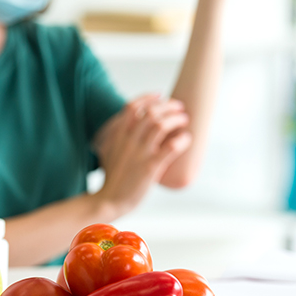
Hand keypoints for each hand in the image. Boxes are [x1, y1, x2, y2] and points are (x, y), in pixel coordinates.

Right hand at [93, 94, 191, 215]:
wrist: (109, 200)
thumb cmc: (112, 178)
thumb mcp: (109, 151)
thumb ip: (117, 136)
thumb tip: (125, 125)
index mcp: (118, 135)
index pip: (132, 107)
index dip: (148, 98)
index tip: (160, 95)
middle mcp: (128, 141)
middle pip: (150, 112)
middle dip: (168, 106)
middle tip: (179, 108)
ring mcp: (139, 153)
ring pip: (161, 125)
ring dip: (176, 119)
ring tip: (184, 120)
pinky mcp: (150, 167)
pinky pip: (171, 147)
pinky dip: (182, 140)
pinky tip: (186, 140)